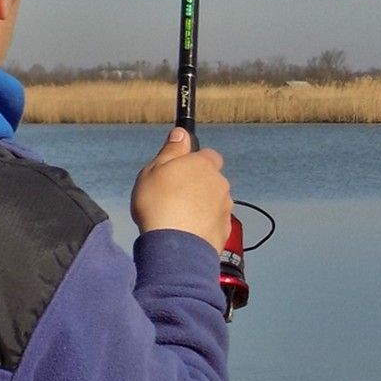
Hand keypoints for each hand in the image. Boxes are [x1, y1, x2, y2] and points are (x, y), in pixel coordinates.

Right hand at [130, 127, 232, 251]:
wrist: (175, 247)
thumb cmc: (159, 203)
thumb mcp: (154, 171)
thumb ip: (171, 151)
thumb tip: (182, 133)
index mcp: (205, 165)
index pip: (208, 155)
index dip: (194, 162)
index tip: (178, 172)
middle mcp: (221, 184)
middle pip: (212, 180)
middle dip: (198, 186)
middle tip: (174, 197)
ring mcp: (226, 209)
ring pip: (215, 202)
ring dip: (203, 206)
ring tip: (180, 219)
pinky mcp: (225, 231)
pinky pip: (215, 223)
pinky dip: (205, 225)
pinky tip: (189, 233)